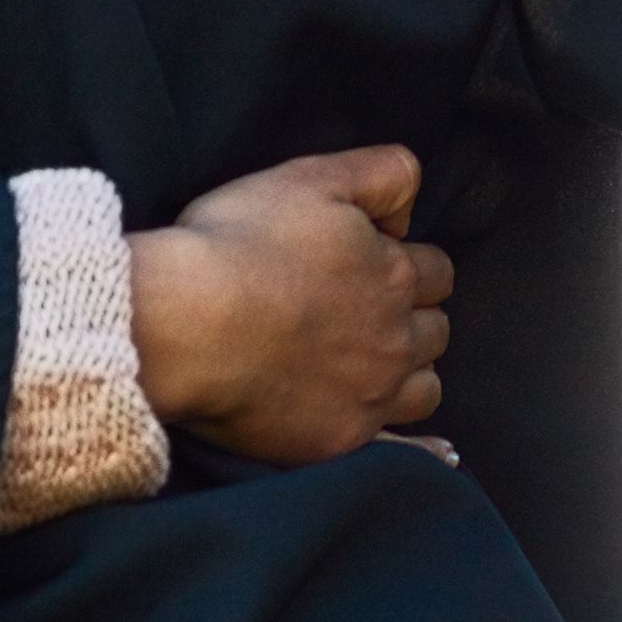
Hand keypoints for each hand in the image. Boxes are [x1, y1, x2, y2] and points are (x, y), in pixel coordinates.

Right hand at [127, 146, 454, 464]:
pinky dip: (404, 438)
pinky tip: (405, 440)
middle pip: (435, 330)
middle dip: (411, 319)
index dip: (405, 264)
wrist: (185, 325)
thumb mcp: (314, 177)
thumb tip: (409, 211)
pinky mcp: (338, 441)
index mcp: (394, 273)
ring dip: (408, 374)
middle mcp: (396, 338)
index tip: (370, 267)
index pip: (436, 271)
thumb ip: (383, 175)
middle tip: (366, 317)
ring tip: (370, 368)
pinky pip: (397, 447)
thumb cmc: (239, 242)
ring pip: (425, 388)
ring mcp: (371, 394)